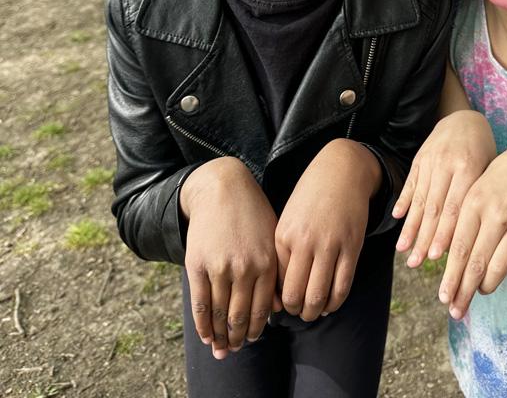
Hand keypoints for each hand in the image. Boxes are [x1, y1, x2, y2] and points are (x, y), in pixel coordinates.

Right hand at [181, 156, 281, 359]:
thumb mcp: (272, 238)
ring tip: (222, 347)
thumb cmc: (251, 213)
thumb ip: (275, 272)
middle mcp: (245, 268)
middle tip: (236, 348)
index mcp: (267, 263)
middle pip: (240, 316)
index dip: (257, 329)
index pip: (263, 310)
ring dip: (220, 336)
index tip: (252, 339)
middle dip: (238, 338)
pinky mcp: (198, 264)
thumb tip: (278, 310)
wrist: (222, 187)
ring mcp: (220, 267)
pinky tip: (206, 335)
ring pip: (220, 314)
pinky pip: (200, 304)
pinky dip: (202, 325)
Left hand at [274, 139, 379, 321]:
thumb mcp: (288, 218)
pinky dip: (335, 302)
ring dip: (314, 312)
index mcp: (283, 235)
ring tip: (314, 311)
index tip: (281, 305)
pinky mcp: (351, 246)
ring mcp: (330, 244)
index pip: (275, 282)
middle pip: (295, 295)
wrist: (342, 170)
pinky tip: (331, 303)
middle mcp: (305, 241)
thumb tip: (278, 291)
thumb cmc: (311, 196)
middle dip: (295, 311)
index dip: (277, 300)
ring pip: (318, 296)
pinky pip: (342, 286)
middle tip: (298, 312)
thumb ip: (282, 251)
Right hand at [393, 110, 495, 266]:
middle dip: (423, 238)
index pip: (455, 208)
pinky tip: (396, 220)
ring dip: (411, 227)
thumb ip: (481, 198)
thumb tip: (473, 239)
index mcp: (469, 167)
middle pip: (434, 208)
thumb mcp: (490, 169)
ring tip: (404, 251)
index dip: (444, 233)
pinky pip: (410, 183)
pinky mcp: (419, 159)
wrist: (464, 118)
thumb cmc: (484, 150)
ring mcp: (430, 160)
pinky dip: (403, 202)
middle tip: (416, 264)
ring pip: (420, 199)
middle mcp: (447, 164)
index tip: (436, 257)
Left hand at [439, 143, 506, 319]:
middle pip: (477, 261)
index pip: (458, 247)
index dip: (450, 276)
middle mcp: (497, 212)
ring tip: (480, 291)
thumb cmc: (495, 184)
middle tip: (455, 311)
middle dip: (464, 290)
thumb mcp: (474, 193)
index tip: (443, 297)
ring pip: (500, 266)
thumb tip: (442, 260)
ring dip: (487, 285)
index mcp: (474, 201)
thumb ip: (460, 223)